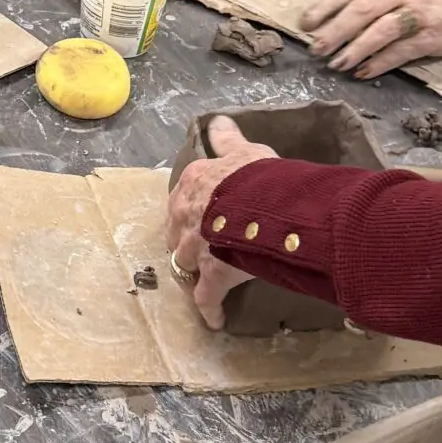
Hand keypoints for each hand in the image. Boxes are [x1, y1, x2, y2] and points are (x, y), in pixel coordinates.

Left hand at [165, 120, 278, 330]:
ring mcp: (196, 249)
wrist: (263, 207)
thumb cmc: (258, 176)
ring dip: (192, 274)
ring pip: (185, 265)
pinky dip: (210, 311)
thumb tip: (217, 121)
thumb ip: (228, 140)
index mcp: (194, 184)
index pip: (184, 196)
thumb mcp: (245, 151)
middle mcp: (186, 215)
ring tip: (200, 283)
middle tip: (197, 250)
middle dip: (185, 242)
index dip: (190, 208)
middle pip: (178, 232)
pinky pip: (207, 298)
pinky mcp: (211, 277)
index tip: (196, 215)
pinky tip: (216, 321)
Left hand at [299, 0, 441, 78]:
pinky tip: (364, 72)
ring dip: (354, 49)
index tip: (305, 22)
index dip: (325, 6)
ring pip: (379, 31)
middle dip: (334, 31)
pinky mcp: (435, 36)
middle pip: (361, 10)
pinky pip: (401, 51)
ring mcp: (420, 13)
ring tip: (336, 64)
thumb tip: (340, 8)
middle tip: (316, 49)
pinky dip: (380, 62)